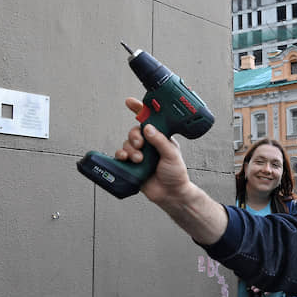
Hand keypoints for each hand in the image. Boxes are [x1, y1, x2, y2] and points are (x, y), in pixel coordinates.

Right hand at [113, 98, 227, 244]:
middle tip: (140, 145)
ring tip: (138, 158)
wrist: (170, 195)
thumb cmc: (176, 175)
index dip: (140, 109)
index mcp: (161, 138)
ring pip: (127, 143)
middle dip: (134, 136)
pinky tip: (125, 159)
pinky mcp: (132, 165)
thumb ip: (160, 141)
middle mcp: (150, 144)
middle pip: (135, 131)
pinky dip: (121, 156)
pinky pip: (121, 155)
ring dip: (130, 149)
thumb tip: (149, 128)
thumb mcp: (171, 155)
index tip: (130, 102)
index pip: (150, 120)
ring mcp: (141, 154)